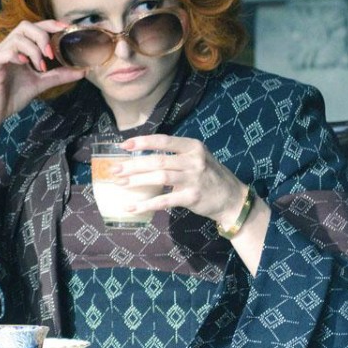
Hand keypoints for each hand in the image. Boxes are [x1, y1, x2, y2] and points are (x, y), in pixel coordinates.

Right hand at [0, 20, 86, 132]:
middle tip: (51, 54)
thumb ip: (58, 75)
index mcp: (19, 49)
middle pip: (25, 26)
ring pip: (17, 37)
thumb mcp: (40, 83)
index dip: (51, 24)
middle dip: (43, 35)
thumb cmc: (11, 97)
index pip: (35, 27)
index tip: (67, 28)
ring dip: (34, 49)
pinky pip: (5, 52)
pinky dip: (18, 55)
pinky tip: (25, 65)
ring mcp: (0, 55)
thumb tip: (82, 71)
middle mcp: (9, 47)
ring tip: (40, 66)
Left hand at [114, 135, 248, 223]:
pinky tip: (131, 206)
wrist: (232, 198)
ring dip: (136, 181)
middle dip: (133, 165)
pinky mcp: (192, 197)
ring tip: (120, 183)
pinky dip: (145, 204)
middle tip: (114, 169)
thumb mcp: (196, 158)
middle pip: (158, 160)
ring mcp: (193, 179)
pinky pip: (164, 200)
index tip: (124, 145)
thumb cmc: (208, 176)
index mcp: (192, 147)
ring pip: (159, 177)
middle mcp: (194, 160)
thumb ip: (174, 154)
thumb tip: (140, 155)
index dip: (142, 142)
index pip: (163, 140)